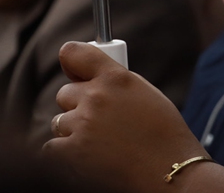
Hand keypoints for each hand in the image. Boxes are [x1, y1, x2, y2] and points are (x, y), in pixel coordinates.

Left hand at [42, 41, 223, 191]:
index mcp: (117, 77)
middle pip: (65, 93)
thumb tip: (89, 82)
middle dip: (77, 105)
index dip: (71, 63)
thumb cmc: (165, 136)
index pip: (73, 53)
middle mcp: (96, 97)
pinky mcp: (70, 153)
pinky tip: (89, 157)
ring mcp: (82, 125)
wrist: (170, 171)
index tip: (74, 71)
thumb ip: (116, 84)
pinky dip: (65, 153)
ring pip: (59, 121)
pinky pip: (52, 147)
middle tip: (100, 120)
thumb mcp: (147, 95)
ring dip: (73, 130)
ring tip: (102, 143)